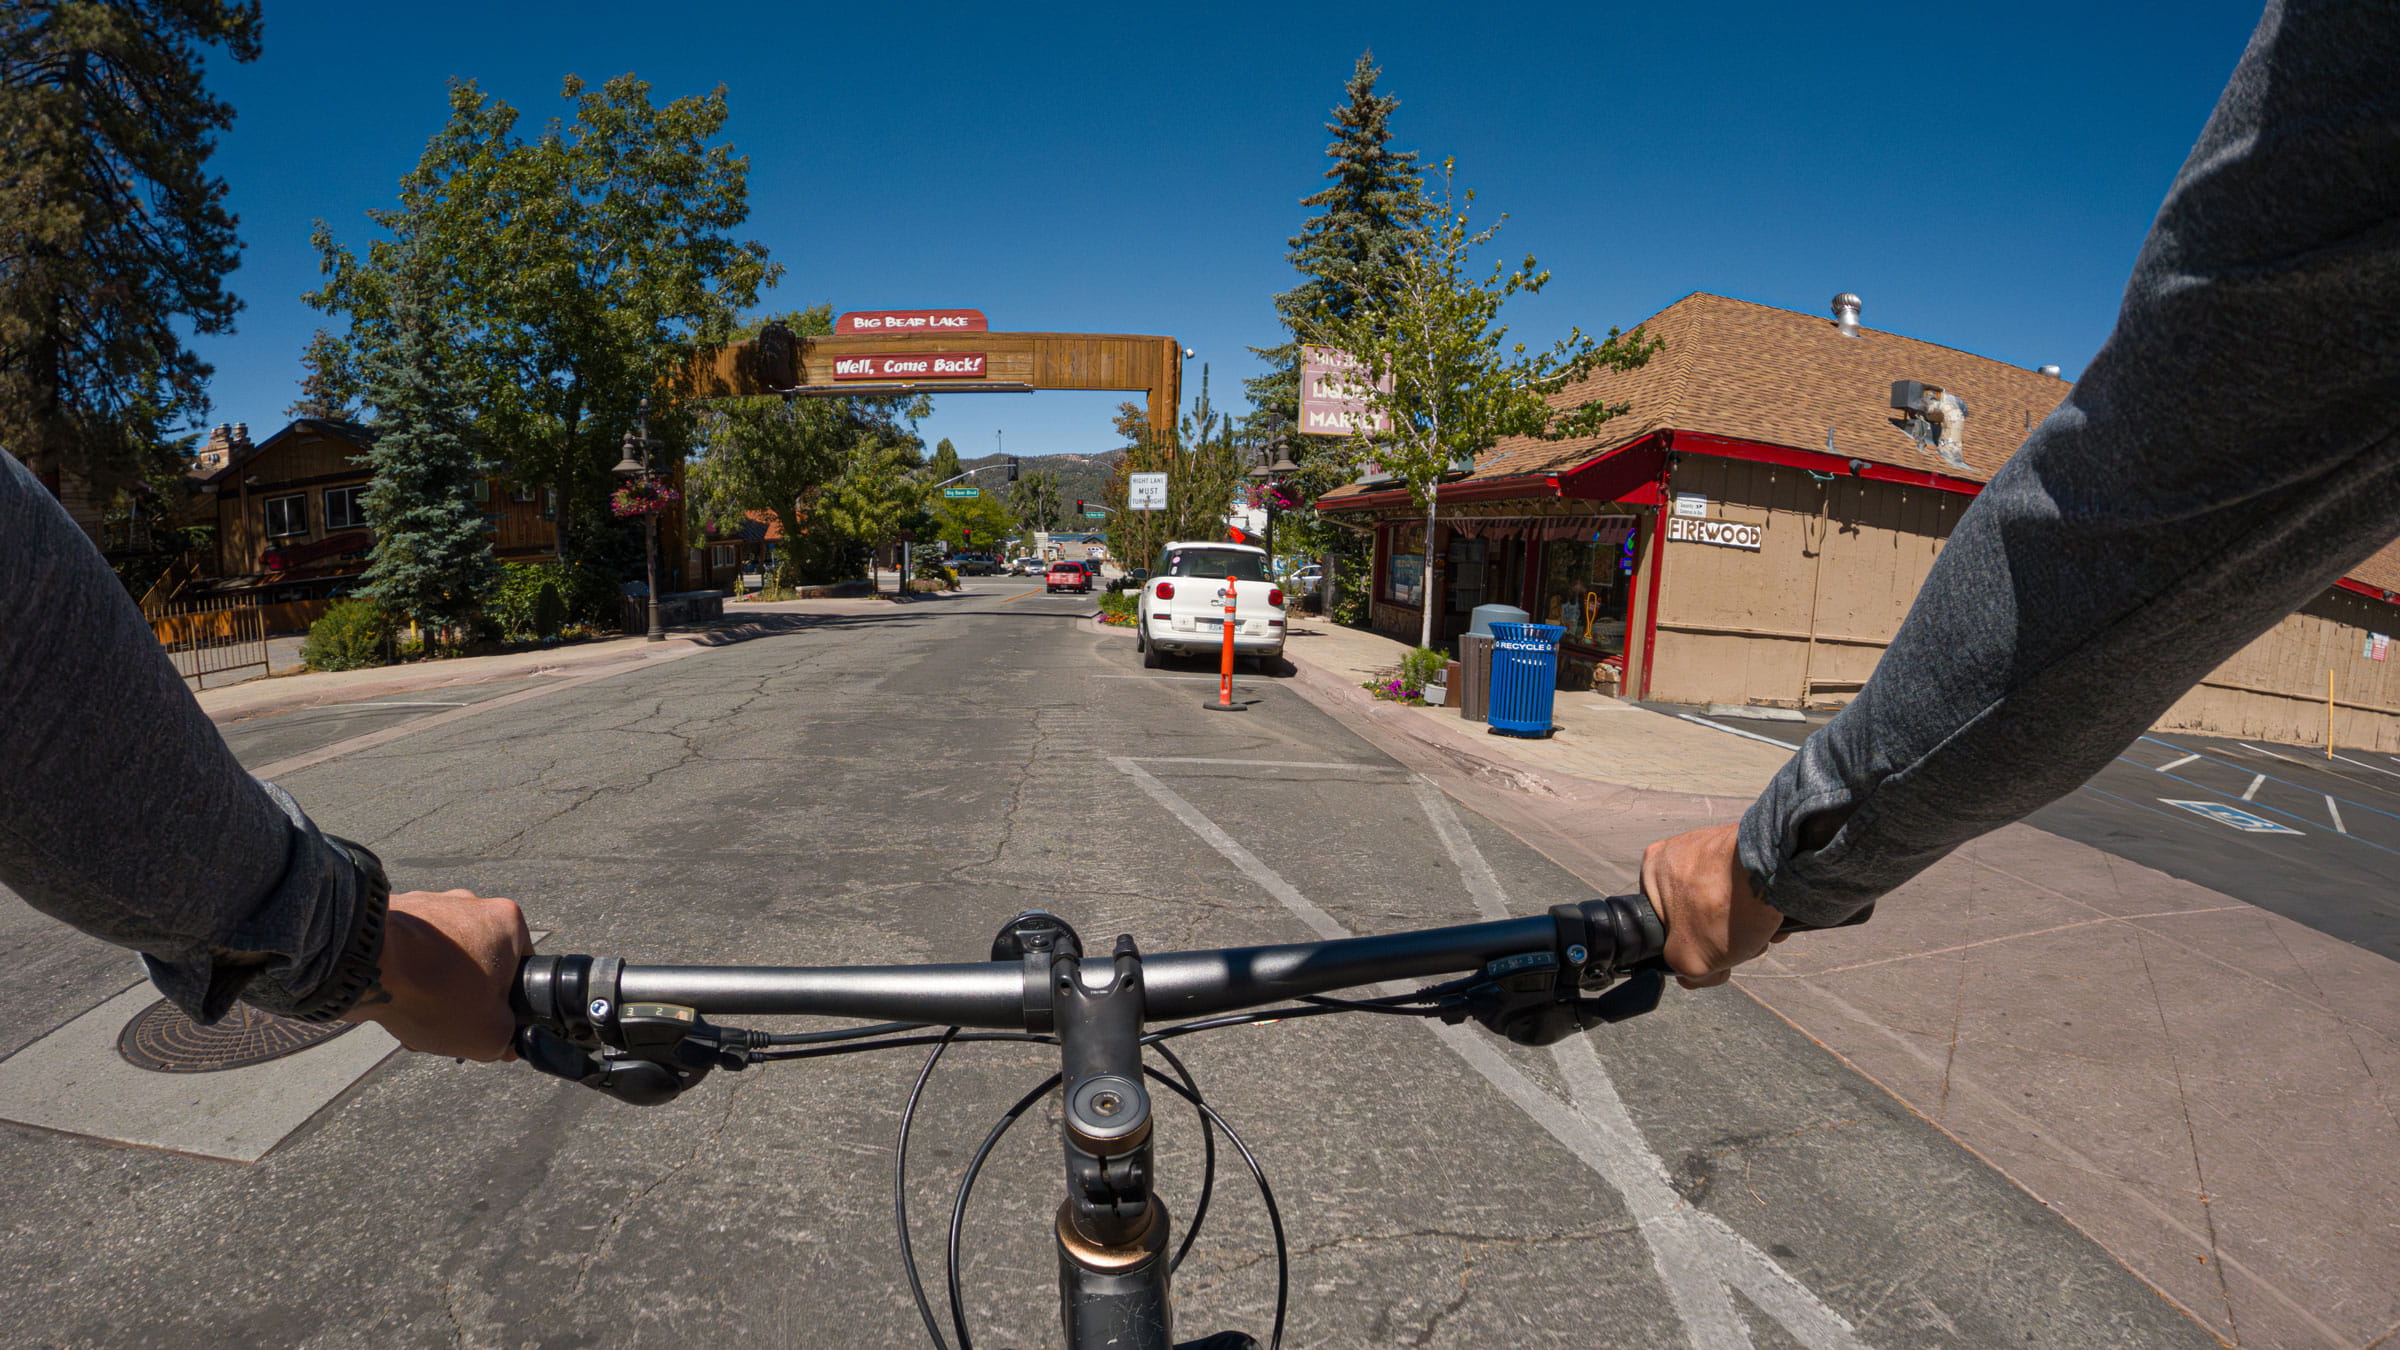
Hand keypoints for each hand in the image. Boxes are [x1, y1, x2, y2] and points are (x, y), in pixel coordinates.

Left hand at [343, 889, 530, 1060]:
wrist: (362, 961)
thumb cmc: (433, 991)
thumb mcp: (488, 1035)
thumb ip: (508, 1040)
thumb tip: (505, 1040)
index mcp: (507, 921)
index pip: (522, 968)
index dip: (506, 1004)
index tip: (486, 1024)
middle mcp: (470, 903)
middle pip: (479, 964)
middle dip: (462, 998)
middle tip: (445, 1025)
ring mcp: (429, 904)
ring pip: (441, 959)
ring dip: (431, 990)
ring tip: (411, 1015)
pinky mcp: (393, 912)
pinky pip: (408, 951)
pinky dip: (403, 975)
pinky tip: (391, 999)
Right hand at [1641, 824, 1789, 989]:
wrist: (1775, 867)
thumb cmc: (1725, 906)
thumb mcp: (1688, 959)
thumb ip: (1682, 970)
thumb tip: (1694, 973)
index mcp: (1653, 868)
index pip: (1664, 921)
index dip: (1687, 947)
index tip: (1710, 957)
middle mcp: (1681, 850)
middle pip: (1698, 913)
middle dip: (1722, 937)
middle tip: (1740, 946)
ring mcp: (1715, 845)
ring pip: (1726, 901)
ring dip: (1746, 924)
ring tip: (1763, 933)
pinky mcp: (1748, 845)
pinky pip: (1749, 885)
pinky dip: (1761, 906)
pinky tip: (1775, 918)